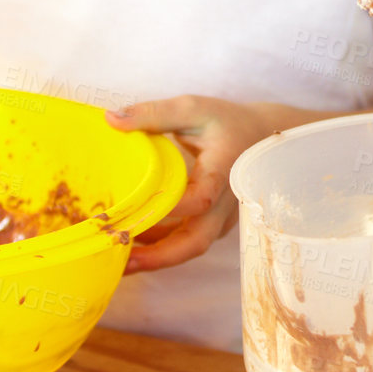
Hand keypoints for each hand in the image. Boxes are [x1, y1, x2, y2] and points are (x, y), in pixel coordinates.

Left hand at [104, 94, 279, 272]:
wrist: (260, 135)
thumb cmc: (225, 121)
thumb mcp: (192, 108)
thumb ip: (154, 114)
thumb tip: (111, 120)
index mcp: (223, 170)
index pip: (200, 198)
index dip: (169, 208)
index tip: (133, 212)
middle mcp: (226, 201)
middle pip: (197, 240)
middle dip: (160, 256)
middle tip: (123, 262)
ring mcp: (223, 216)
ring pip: (192, 246)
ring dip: (158, 256)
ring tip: (120, 260)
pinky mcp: (216, 223)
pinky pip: (189, 240)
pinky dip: (163, 246)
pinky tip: (134, 242)